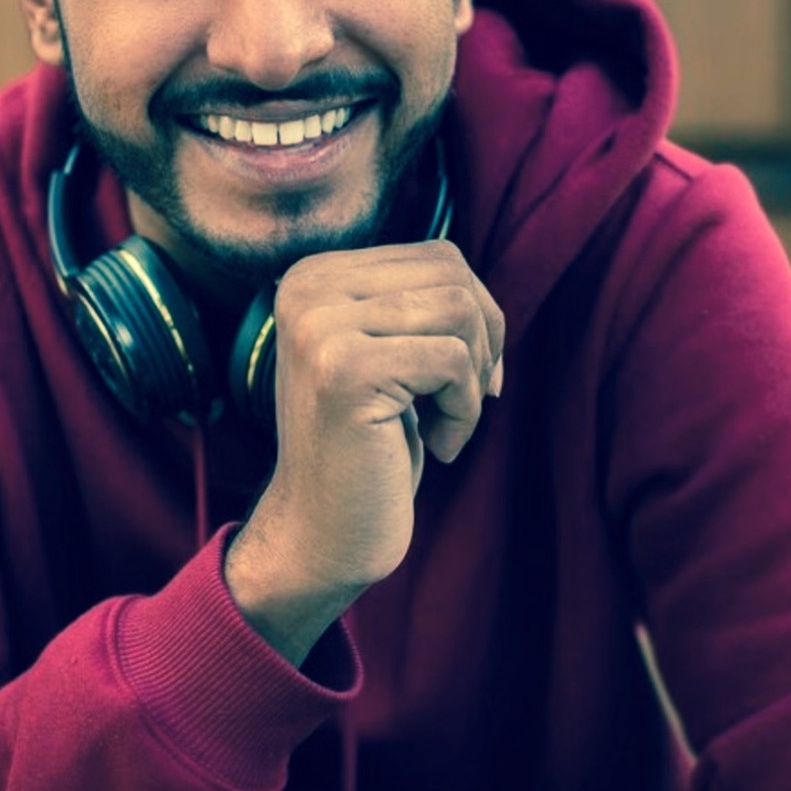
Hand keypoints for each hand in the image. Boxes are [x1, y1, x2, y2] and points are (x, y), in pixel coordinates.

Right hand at [226, 240, 503, 662]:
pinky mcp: (343, 370)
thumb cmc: (370, 448)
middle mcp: (306, 288)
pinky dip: (465, 411)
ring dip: (473, 378)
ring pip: (459, 311)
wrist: (321, 534)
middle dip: (484, 342)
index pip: (439, 256)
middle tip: (464, 402)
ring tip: (446, 426)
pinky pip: (453, 360)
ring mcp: (319, 326)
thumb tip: (484, 291)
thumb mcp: (391, 356)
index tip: (466, 378)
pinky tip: (439, 448)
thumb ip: (419, 306)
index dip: (478, 316)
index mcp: (314, 276)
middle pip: (453, 276)